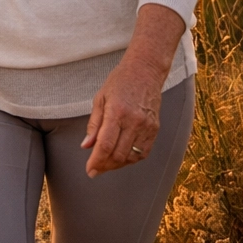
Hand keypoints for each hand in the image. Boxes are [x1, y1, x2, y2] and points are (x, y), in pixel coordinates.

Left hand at [81, 56, 164, 176]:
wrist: (145, 72)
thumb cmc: (119, 82)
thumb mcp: (100, 99)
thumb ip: (94, 125)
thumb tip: (86, 145)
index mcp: (117, 112)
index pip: (105, 145)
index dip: (97, 161)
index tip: (90, 171)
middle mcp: (134, 121)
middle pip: (118, 154)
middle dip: (105, 166)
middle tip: (96, 169)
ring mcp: (147, 127)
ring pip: (132, 157)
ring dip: (117, 165)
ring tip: (106, 164)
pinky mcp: (155, 129)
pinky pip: (143, 152)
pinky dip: (131, 159)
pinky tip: (121, 158)